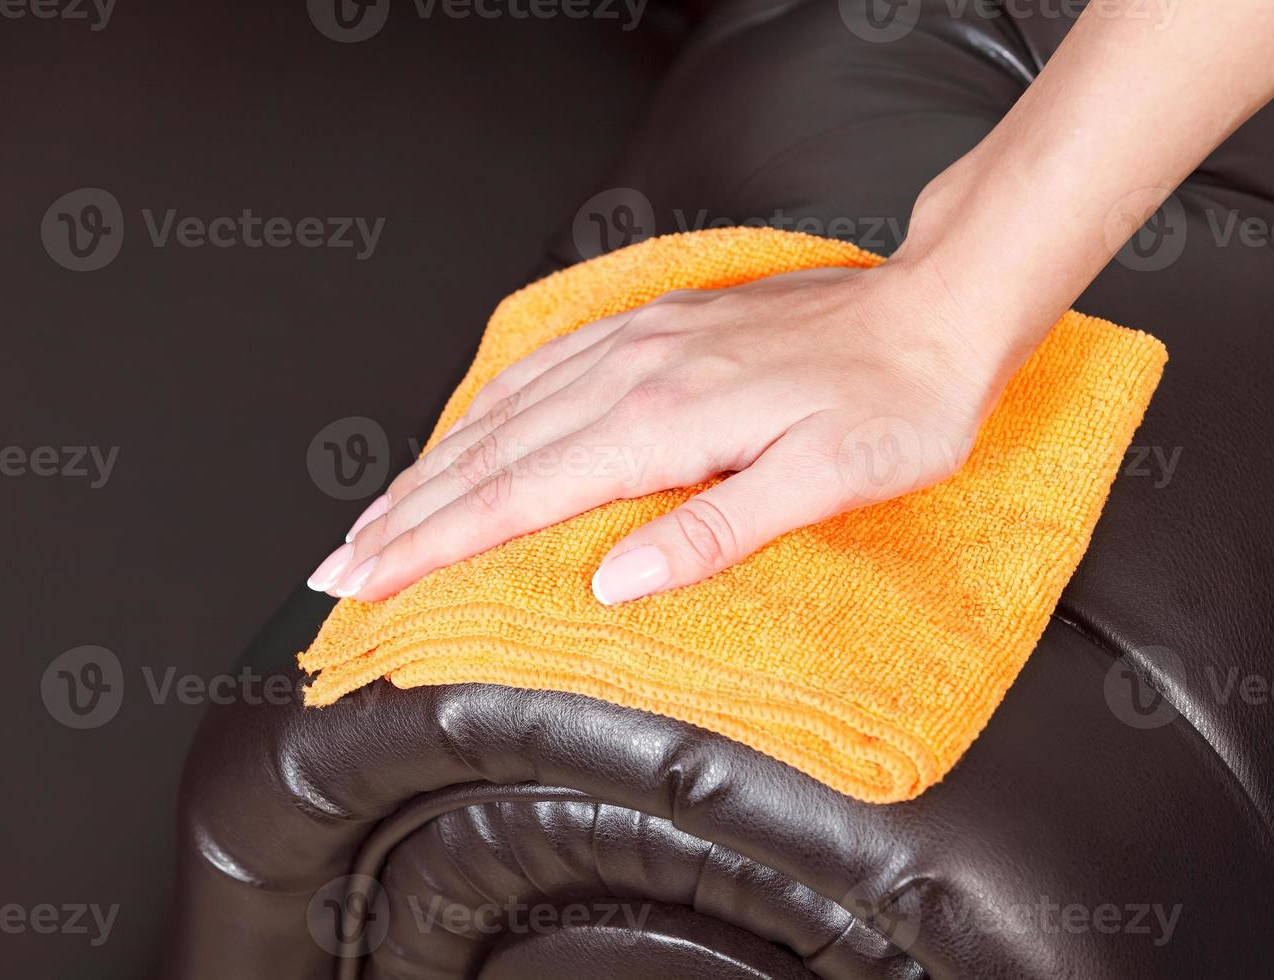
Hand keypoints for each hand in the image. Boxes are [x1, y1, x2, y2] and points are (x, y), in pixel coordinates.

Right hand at [307, 250, 1033, 604]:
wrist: (938, 311)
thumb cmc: (897, 403)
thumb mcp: (825, 482)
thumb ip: (713, 530)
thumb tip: (614, 581)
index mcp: (662, 422)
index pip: (515, 495)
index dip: (429, 546)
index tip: (363, 584)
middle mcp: (633, 372)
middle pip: (488, 453)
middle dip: (402, 516)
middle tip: (336, 568)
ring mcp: (640, 340)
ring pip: (504, 408)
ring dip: (431, 464)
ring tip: (376, 513)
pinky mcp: (658, 326)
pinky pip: (544, 366)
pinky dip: (486, 406)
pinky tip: (467, 426)